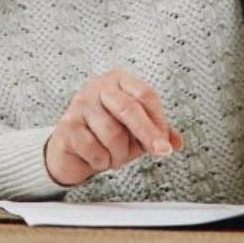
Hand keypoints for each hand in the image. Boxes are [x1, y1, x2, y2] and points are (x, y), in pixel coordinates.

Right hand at [44, 69, 183, 187]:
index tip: (166, 142)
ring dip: (118, 154)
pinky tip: (97, 158)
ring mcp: (80, 104)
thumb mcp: (136, 133)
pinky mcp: (67, 125)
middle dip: (148, 133)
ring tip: (113, 156)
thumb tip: (176, 141)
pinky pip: (93, 148)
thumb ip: (157, 133)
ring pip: (112, 133)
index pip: (145, 94)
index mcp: (118, 81)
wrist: (71, 152)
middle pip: (129, 108)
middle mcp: (98, 87)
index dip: (158, 119)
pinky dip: (100, 161)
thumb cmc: (105, 136)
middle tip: (161, 152)